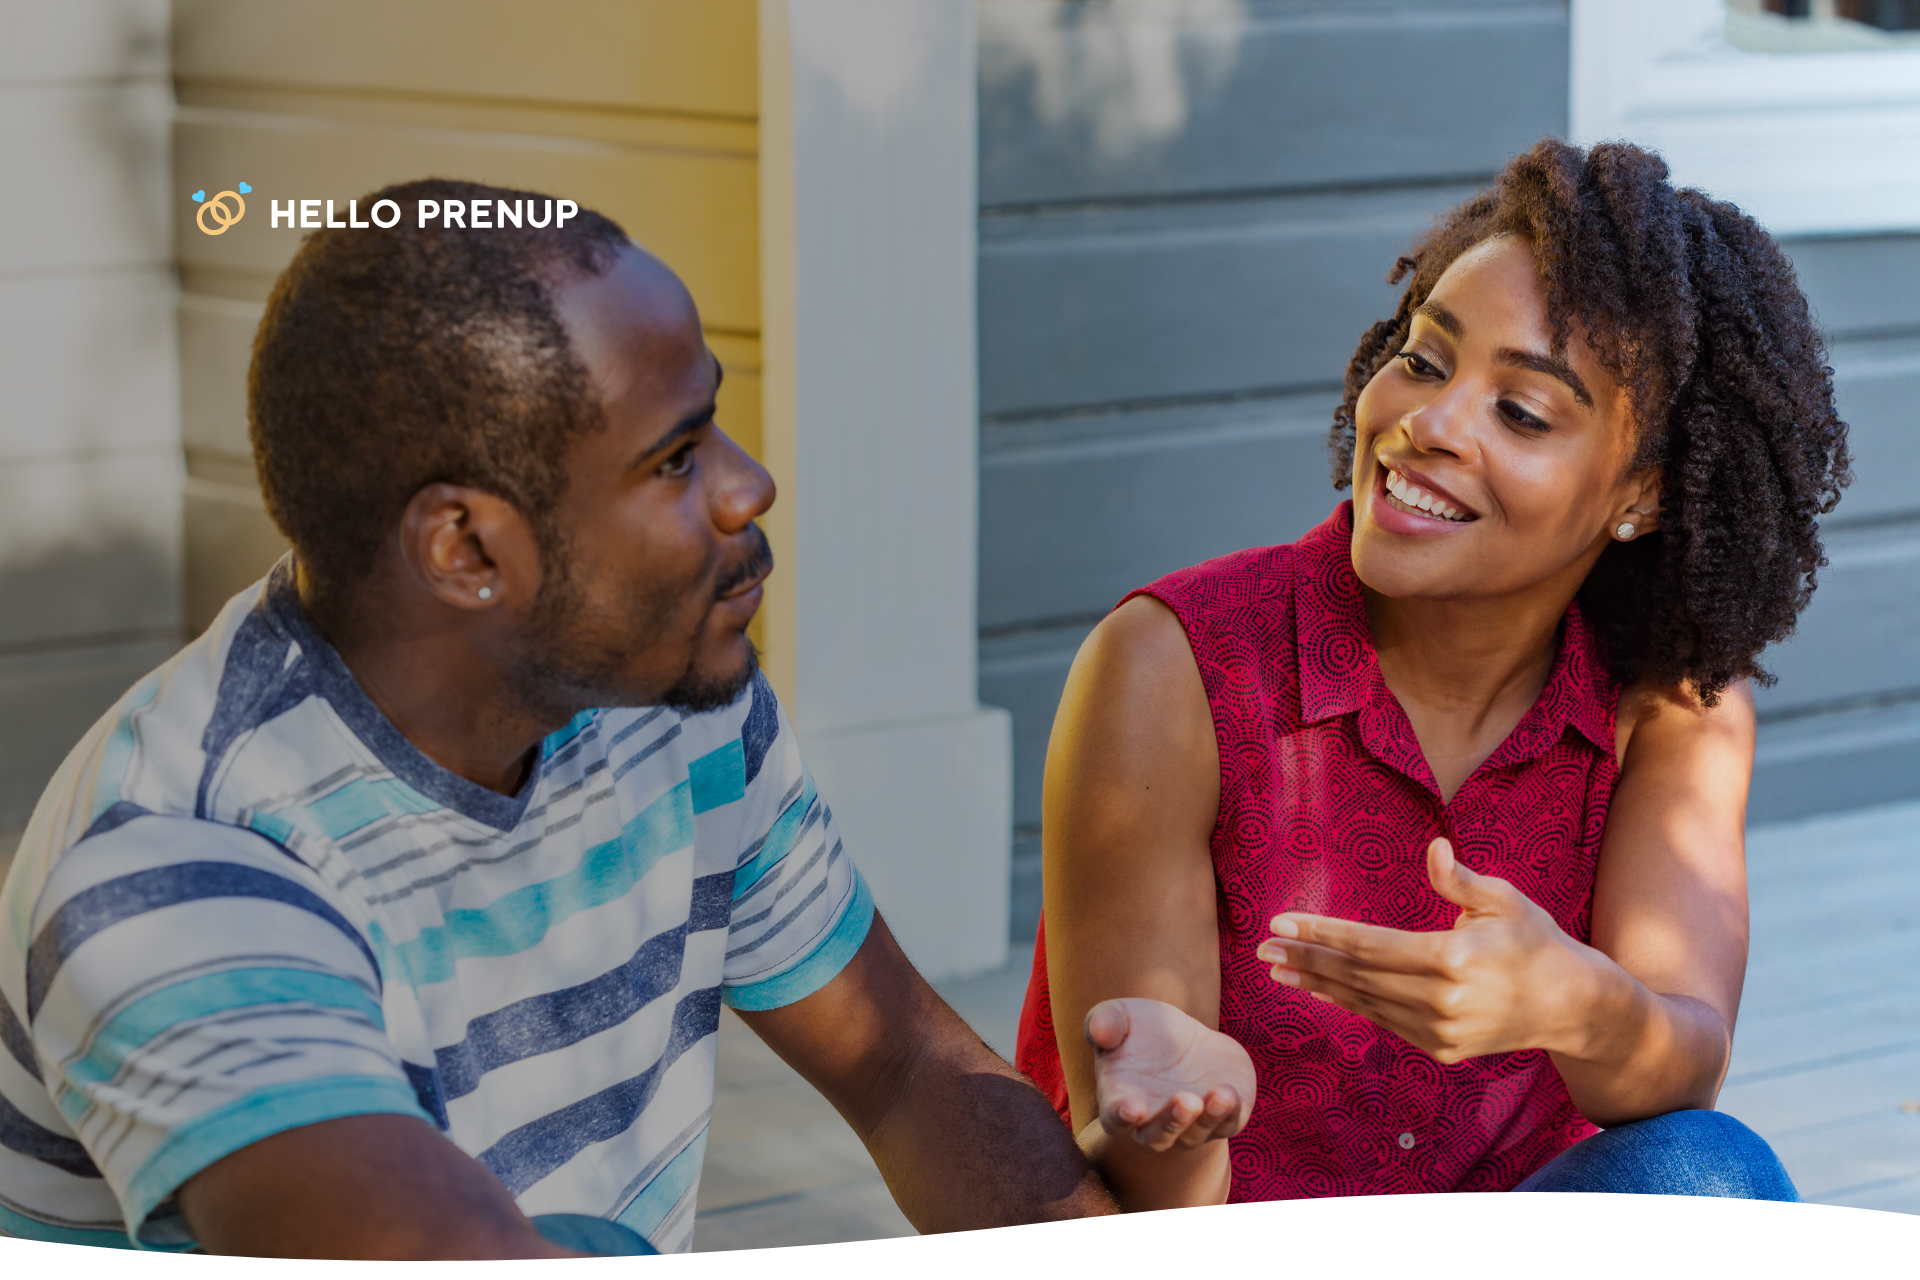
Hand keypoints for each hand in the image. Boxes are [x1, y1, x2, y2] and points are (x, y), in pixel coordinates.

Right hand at [1084, 998, 1254, 1151]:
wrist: (1186, 1039)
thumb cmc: (1142, 1030)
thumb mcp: (1122, 1015)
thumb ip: (1105, 1021)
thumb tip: (1100, 1030)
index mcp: (1121, 1102)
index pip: (1115, 1121)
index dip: (1122, 1117)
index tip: (1133, 1107)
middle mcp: (1153, 1123)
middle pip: (1158, 1138)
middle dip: (1173, 1122)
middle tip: (1185, 1101)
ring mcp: (1189, 1126)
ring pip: (1195, 1135)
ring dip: (1208, 1118)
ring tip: (1220, 1094)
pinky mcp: (1222, 1119)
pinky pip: (1228, 1124)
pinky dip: (1230, 1112)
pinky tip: (1231, 1091)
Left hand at [1254, 838, 1600, 1063]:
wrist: (1570, 1004)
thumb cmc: (1534, 940)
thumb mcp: (1505, 900)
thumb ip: (1461, 880)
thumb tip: (1434, 848)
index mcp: (1452, 959)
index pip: (1369, 945)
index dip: (1322, 934)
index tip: (1282, 923)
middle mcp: (1442, 1000)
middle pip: (1358, 976)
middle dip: (1307, 959)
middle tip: (1263, 946)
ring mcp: (1441, 1030)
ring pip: (1366, 1003)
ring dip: (1319, 985)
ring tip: (1279, 969)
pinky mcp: (1442, 1049)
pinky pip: (1385, 1021)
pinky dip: (1351, 1003)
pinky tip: (1323, 988)